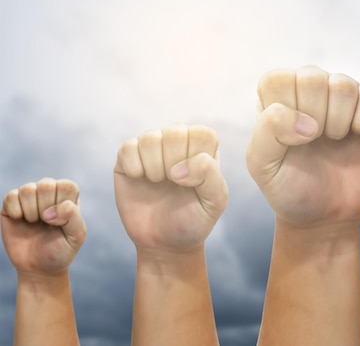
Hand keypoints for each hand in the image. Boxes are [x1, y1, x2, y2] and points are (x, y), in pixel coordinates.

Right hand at [1, 178, 85, 275]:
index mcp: (68, 197)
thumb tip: (48, 212)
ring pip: (28, 189)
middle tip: (46, 223)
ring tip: (34, 222)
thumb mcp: (76, 236)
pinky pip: (10, 197)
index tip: (60, 222)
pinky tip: (20, 221)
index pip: (67, 186)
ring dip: (31, 211)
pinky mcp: (11, 205)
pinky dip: (15, 211)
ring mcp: (29, 197)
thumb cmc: (61, 249)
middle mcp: (49, 192)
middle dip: (46, 209)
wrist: (39, 267)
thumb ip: (72, 217)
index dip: (62, 205)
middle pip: (46, 185)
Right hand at [114, 125, 227, 252]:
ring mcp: (152, 149)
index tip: (192, 181)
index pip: (201, 133)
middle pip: (175, 132)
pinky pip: (128, 148)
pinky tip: (140, 180)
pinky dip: (134, 168)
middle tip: (174, 183)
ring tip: (158, 183)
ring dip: (154, 167)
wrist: (165, 243)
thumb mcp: (215, 202)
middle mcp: (178, 144)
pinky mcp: (128, 158)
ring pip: (150, 138)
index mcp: (203, 149)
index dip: (195, 158)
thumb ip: (210, 176)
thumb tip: (178, 168)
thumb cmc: (194, 219)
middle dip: (174, 163)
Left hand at [246, 66, 359, 227]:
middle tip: (314, 141)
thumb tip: (309, 122)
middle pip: (312, 77)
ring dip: (338, 121)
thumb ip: (269, 131)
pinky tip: (356, 138)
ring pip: (343, 85)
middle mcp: (309, 90)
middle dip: (313, 117)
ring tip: (334, 141)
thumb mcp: (262, 165)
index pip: (278, 79)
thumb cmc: (289, 187)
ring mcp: (341, 98)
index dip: (287, 110)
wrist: (324, 216)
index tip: (291, 139)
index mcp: (277, 98)